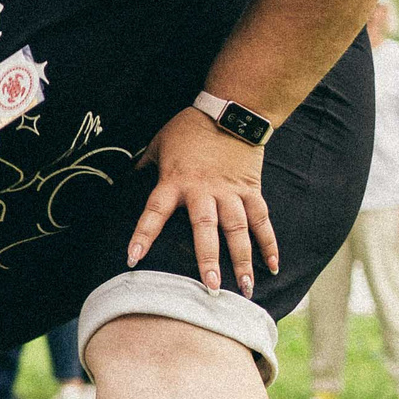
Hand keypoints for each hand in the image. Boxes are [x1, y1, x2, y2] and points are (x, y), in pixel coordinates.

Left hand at [129, 107, 276, 297]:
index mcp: (174, 181)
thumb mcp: (158, 143)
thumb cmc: (190, 127)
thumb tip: (125, 177)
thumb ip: (143, 165)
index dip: (143, 234)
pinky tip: (273, 265)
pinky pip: (261, 219)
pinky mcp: (251, 189)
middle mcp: (203, 191)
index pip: (153, 212)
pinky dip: (269, 242)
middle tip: (210, 288)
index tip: (133, 258)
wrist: (230, 109)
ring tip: (245, 288)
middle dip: (208, 260)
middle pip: (205, 229)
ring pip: (238, 230)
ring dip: (243, 260)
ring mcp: (230, 192)